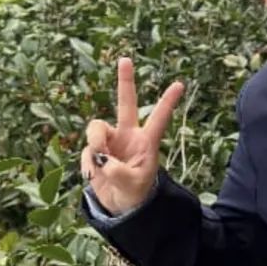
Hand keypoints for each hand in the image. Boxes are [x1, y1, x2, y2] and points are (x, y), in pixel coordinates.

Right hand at [82, 57, 184, 214]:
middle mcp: (127, 135)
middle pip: (125, 103)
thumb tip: (101, 159)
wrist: (118, 206)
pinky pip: (86, 151)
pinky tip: (94, 175)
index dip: (167, 102)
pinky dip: (88, 165)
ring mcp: (109, 141)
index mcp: (146, 142)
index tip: (180, 84)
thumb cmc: (135, 193)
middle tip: (125, 59)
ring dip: (95, 142)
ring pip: (96, 128)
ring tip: (100, 163)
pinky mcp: (94, 150)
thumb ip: (119, 172)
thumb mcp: (132, 185)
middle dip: (125, 82)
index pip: (158, 118)